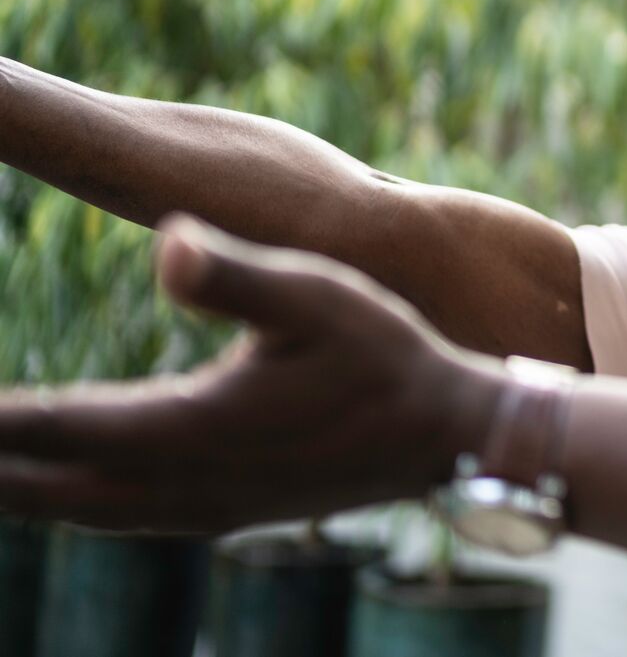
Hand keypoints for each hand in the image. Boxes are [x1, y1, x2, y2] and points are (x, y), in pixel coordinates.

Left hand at [0, 215, 503, 532]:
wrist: (452, 439)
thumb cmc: (390, 356)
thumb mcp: (320, 294)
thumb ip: (236, 271)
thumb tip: (164, 239)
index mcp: (187, 428)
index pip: (44, 427)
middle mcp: (177, 484)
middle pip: (33, 487)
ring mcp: (195, 509)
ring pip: (65, 511)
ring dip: (8, 487)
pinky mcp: (216, 512)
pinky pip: (105, 517)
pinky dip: (54, 500)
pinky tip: (48, 485)